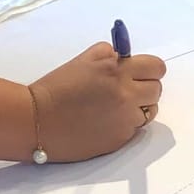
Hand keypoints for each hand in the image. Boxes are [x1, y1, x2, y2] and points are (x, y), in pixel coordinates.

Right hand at [27, 42, 166, 161]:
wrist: (37, 121)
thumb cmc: (56, 88)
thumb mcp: (82, 61)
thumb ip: (108, 55)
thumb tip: (124, 56)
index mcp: (117, 71)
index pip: (156, 67)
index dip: (149, 69)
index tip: (140, 72)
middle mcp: (127, 94)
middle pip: (156, 89)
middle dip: (144, 87)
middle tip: (126, 89)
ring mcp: (126, 119)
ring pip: (150, 110)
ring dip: (138, 107)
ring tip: (115, 107)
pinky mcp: (121, 138)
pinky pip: (135, 128)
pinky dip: (126, 124)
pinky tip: (105, 121)